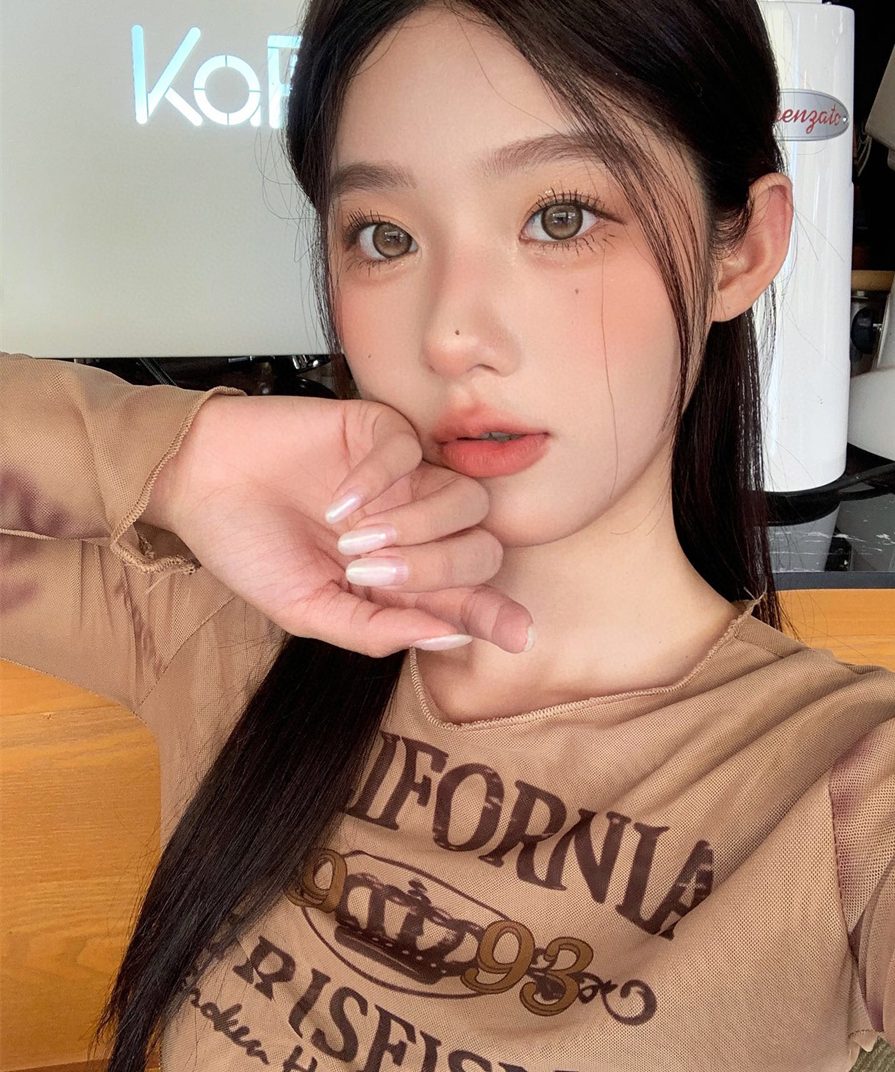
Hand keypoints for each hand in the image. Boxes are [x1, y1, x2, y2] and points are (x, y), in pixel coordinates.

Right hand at [148, 392, 533, 657]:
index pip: (468, 597)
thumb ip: (375, 629)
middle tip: (376, 577)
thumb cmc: (249, 549)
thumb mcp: (307, 609)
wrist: (199, 484)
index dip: (495, 614)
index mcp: (402, 577)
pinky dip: (379, 479)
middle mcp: (415, 528)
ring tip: (351, 542)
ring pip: (465, 499)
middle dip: (441, 572)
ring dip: (417, 528)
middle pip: (481, 549)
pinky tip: (337, 500)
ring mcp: (403, 480)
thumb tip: (449, 639)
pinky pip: (412, 450)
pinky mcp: (380, 432)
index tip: (519, 635)